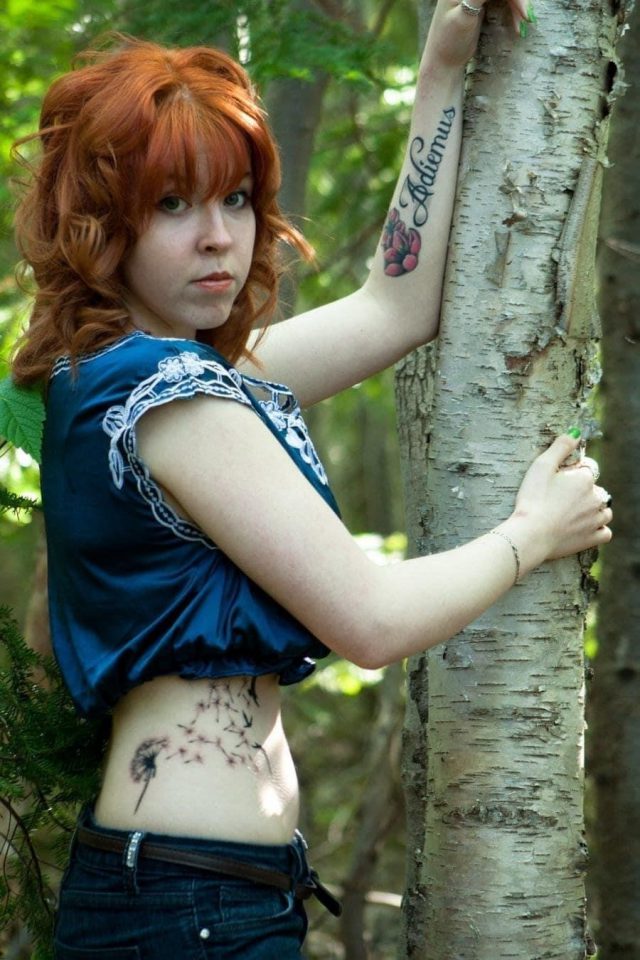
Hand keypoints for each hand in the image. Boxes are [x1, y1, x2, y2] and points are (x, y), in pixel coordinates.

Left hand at [424, 0, 533, 71]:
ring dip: (517, 5)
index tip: (524, 11)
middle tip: (527, 19)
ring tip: (524, 24)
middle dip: (517, 0)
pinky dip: (512, 9)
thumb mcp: (465, 16)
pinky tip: (517, 24)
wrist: (443, 62)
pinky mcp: (480, 1)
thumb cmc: (450, 42)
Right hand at [512, 434, 612, 562]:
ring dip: (593, 509)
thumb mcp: (541, 466)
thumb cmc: (533, 499)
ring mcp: (596, 519)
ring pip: (604, 510)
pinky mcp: (592, 538)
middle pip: (595, 489)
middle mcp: (596, 498)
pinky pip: (604, 532)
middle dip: (582, 492)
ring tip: (572, 513)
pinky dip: (597, 529)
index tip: (556, 481)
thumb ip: (561, 447)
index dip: (571, 473)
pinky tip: (583, 527)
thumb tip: (576, 432)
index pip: (586, 469)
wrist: (531, 535)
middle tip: (558, 499)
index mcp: (585, 479)